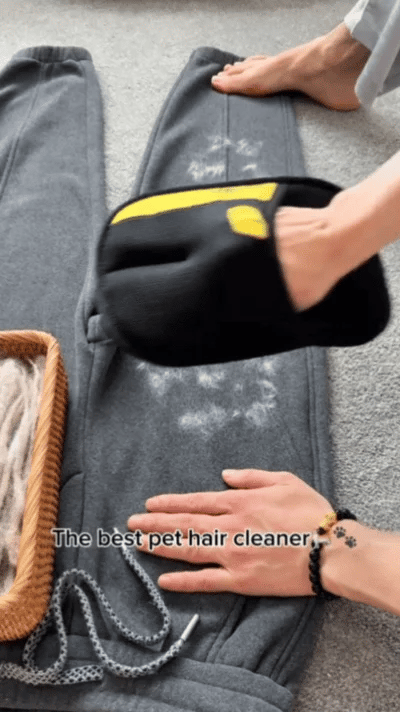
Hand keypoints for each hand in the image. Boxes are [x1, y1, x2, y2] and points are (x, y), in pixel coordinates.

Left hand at [127, 469, 331, 596]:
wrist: (331, 550)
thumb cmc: (311, 513)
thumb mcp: (283, 480)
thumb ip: (250, 476)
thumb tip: (225, 474)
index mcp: (239, 502)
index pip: (195, 501)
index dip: (170, 503)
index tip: (150, 504)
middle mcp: (229, 528)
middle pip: (184, 525)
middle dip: (154, 523)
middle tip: (130, 524)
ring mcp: (232, 555)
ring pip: (187, 550)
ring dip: (161, 546)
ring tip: (138, 544)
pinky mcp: (241, 580)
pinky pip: (205, 581)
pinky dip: (183, 581)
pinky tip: (163, 580)